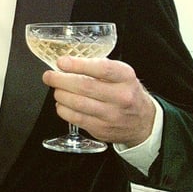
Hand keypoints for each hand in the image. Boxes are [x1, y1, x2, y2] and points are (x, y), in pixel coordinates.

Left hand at [42, 56, 156, 146]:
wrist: (143, 122)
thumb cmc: (127, 93)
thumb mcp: (121, 75)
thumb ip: (98, 67)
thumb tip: (67, 62)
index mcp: (126, 78)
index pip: (102, 69)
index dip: (78, 65)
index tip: (61, 62)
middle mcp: (121, 97)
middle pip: (85, 87)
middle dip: (60, 80)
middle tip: (49, 76)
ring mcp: (112, 115)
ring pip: (78, 104)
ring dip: (60, 94)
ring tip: (55, 89)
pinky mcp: (102, 129)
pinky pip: (76, 119)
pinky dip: (63, 109)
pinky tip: (62, 103)